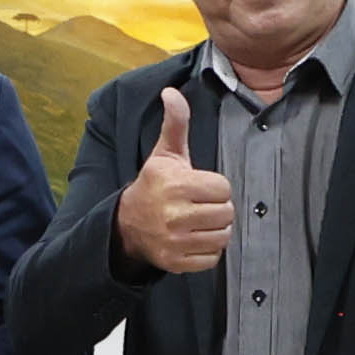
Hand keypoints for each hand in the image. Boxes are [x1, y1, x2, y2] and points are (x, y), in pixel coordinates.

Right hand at [116, 89, 233, 275]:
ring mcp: (175, 241)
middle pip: (226, 214)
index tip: (200, 187)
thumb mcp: (165, 154)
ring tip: (200, 222)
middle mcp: (175, 214)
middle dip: (218, 209)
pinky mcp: (176, 262)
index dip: (216, 187)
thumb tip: (171, 92)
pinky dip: (207, 251)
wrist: (127, 224)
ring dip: (215, 230)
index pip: (223, 189)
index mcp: (176, 184)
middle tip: (201, 205)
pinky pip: (212, 259)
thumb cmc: (155, 185)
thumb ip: (175, 123)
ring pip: (222, 237)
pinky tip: (194, 239)